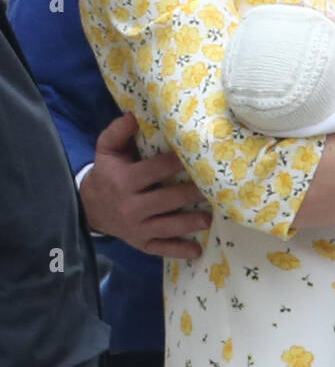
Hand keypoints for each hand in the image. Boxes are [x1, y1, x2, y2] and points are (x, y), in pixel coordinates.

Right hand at [79, 112, 212, 258]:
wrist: (89, 208)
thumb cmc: (106, 173)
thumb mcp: (106, 150)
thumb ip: (117, 132)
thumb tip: (133, 116)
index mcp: (124, 181)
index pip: (154, 171)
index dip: (176, 163)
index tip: (197, 156)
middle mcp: (131, 206)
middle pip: (166, 200)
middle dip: (190, 194)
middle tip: (214, 188)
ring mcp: (137, 228)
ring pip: (167, 226)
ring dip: (190, 223)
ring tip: (209, 218)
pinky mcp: (141, 243)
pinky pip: (161, 249)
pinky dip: (179, 251)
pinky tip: (197, 250)